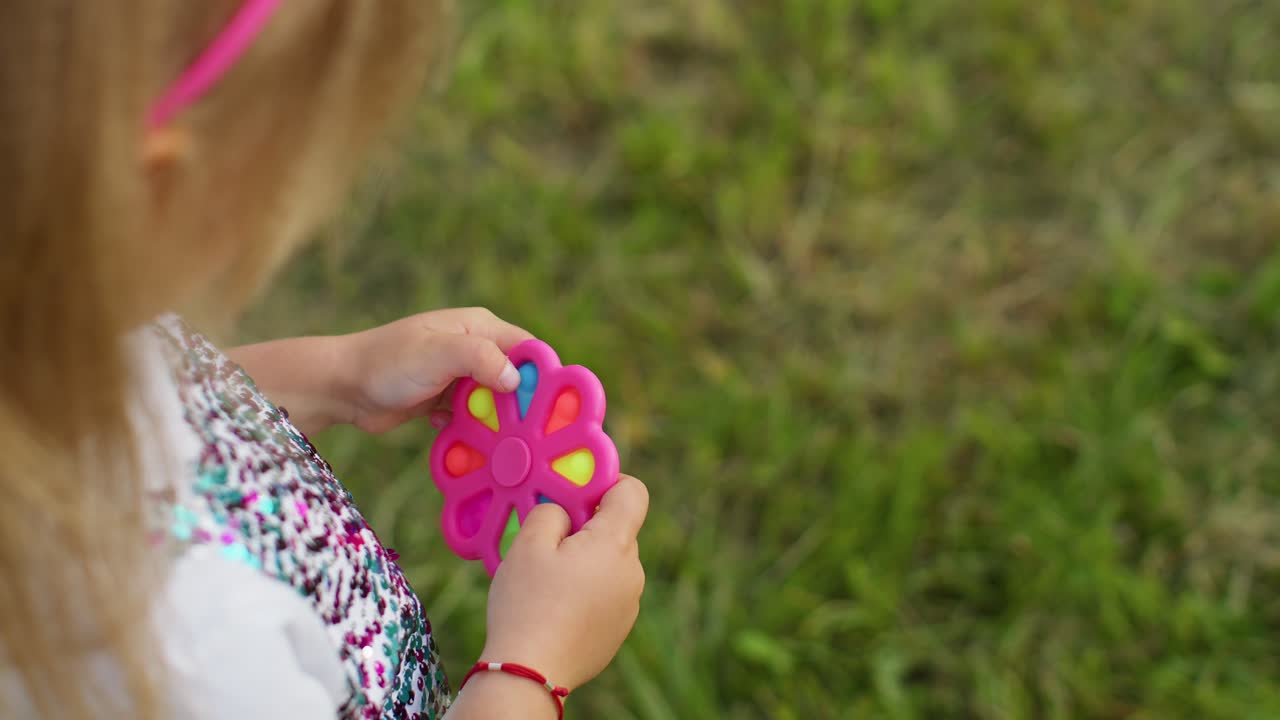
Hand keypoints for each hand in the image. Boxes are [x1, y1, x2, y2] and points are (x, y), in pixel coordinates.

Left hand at [342, 307, 533, 433]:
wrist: (342, 387)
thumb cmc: (388, 363)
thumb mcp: (437, 354)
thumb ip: (479, 358)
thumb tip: (517, 379)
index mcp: (479, 327)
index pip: (528, 349)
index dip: (542, 376)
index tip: (550, 407)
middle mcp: (474, 349)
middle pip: (515, 379)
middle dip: (520, 405)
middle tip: (526, 434)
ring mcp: (459, 375)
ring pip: (495, 402)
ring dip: (496, 422)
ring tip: (499, 443)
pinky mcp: (445, 399)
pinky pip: (473, 417)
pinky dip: (473, 430)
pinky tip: (464, 441)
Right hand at [480, 475, 648, 691]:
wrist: (530, 673)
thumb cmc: (527, 605)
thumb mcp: (528, 544)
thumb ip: (550, 511)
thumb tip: (563, 510)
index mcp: (615, 544)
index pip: (633, 492)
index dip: (607, 481)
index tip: (577, 490)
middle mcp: (632, 572)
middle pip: (617, 530)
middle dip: (586, 526)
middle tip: (549, 538)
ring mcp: (629, 603)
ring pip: (610, 563)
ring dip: (585, 560)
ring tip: (547, 579)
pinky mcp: (619, 628)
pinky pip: (606, 592)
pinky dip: (586, 590)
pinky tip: (555, 606)